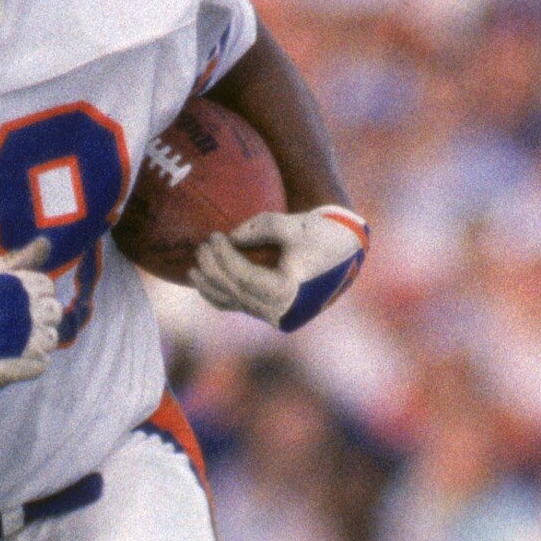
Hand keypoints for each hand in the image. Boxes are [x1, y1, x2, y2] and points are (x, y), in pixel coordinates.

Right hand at [0, 240, 61, 387]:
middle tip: (7, 326)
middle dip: (36, 318)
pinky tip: (8, 361)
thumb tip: (46, 241)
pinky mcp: (26, 365)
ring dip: (33, 342)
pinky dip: (29, 364)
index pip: (47, 288)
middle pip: (53, 313)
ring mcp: (31, 339)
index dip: (31, 297)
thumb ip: (20, 259)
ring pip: (50, 339)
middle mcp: (30, 311)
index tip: (8, 305)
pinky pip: (42, 364)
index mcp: (22, 286)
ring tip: (6, 345)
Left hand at [192, 205, 367, 332]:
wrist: (347, 249)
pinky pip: (242, 306)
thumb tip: (229, 238)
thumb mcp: (294, 225)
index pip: (246, 277)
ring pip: (236, 304)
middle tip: (200, 248)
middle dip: (214, 271)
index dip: (225, 258)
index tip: (213, 237)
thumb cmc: (323, 233)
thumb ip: (260, 227)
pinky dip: (223, 296)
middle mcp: (283, 310)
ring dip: (212, 288)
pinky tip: (205, 283)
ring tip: (193, 270)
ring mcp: (278, 314)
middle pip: (237, 293)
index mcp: (290, 292)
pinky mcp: (274, 312)